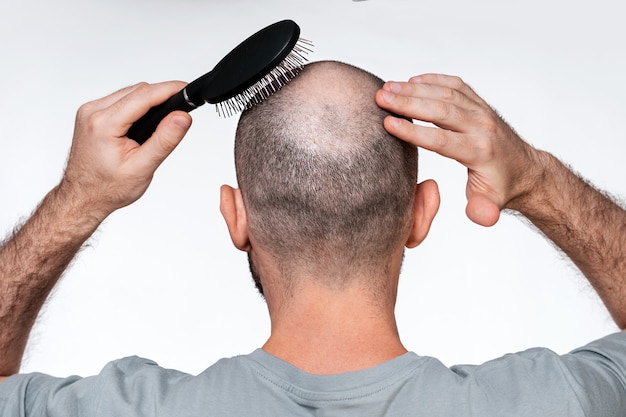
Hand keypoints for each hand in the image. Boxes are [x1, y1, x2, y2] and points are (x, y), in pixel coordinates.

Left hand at [60, 81, 192, 220]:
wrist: (84, 197)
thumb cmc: (108, 188)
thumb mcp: (143, 167)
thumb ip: (164, 140)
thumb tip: (182, 118)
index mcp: (103, 124)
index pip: (143, 96)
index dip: (169, 89)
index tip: (186, 88)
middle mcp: (92, 112)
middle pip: (137, 91)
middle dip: (161, 97)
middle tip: (180, 111)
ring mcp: (89, 112)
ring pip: (129, 93)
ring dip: (148, 101)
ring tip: (163, 120)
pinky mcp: (91, 114)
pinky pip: (120, 100)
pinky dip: (136, 106)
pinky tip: (144, 122)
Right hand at [376, 74, 542, 226]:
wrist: (524, 169)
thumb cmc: (500, 188)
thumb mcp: (491, 204)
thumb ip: (483, 211)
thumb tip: (481, 217)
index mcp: (479, 152)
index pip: (441, 139)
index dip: (412, 131)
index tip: (387, 123)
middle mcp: (481, 127)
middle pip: (441, 109)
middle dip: (407, 102)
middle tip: (380, 96)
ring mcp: (481, 112)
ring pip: (446, 93)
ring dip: (414, 88)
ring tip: (387, 87)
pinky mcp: (479, 103)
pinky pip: (456, 85)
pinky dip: (433, 80)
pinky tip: (412, 80)